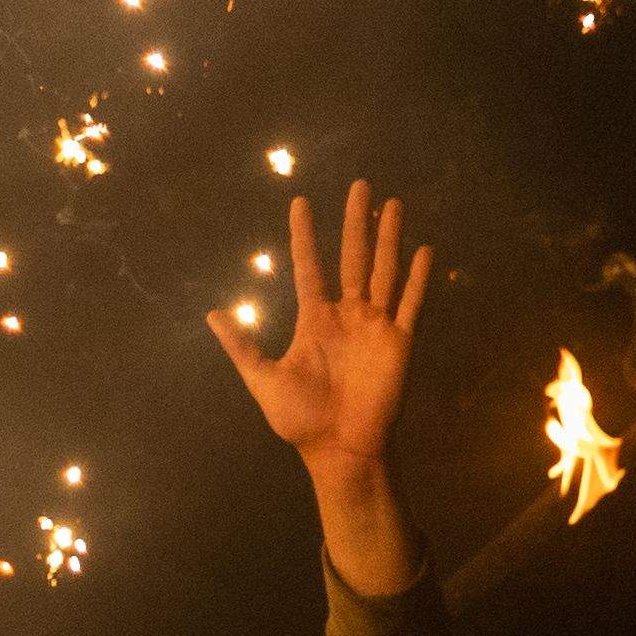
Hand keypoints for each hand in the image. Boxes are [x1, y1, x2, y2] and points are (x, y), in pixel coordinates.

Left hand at [209, 181, 431, 474]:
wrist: (339, 450)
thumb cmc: (301, 421)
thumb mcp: (264, 379)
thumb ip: (243, 345)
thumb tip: (211, 314)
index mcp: (315, 320)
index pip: (310, 267)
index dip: (304, 235)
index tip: (299, 202)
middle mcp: (347, 316)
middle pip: (352, 257)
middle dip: (355, 222)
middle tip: (358, 185)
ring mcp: (375, 326)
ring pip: (383, 271)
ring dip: (388, 238)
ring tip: (392, 203)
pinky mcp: (399, 342)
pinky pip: (410, 304)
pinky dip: (418, 279)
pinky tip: (424, 251)